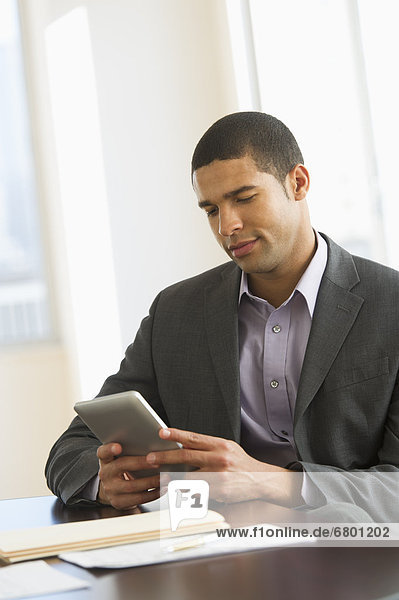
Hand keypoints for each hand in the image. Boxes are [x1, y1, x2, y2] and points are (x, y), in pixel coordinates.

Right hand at [96, 443, 161, 508]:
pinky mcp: (119, 502)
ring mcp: (110, 489)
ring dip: (151, 482)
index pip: (103, 452)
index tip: (118, 446)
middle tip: (157, 463)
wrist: (114, 489)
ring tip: (165, 477)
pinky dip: (152, 494)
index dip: (109, 449)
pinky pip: (137, 499)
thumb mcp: (121, 457)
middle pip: (121, 466)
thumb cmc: (123, 467)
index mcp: (106, 459)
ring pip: (131, 486)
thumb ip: (130, 449)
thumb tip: (154, 439)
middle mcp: (105, 474)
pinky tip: (162, 488)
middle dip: (141, 464)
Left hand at [146, 428, 302, 505]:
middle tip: (150, 458)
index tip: (161, 432)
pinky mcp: (219, 492)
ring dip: (171, 479)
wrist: (261, 480)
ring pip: (188, 477)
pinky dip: (185, 493)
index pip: (193, 438)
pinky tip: (177, 493)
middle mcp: (219, 458)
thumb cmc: (240, 463)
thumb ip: (206, 446)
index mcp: (220, 444)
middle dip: (165, 457)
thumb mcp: (226, 448)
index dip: (175, 435)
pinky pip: (197, 492)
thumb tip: (182, 444)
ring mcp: (219, 476)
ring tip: (161, 480)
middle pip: (186, 456)